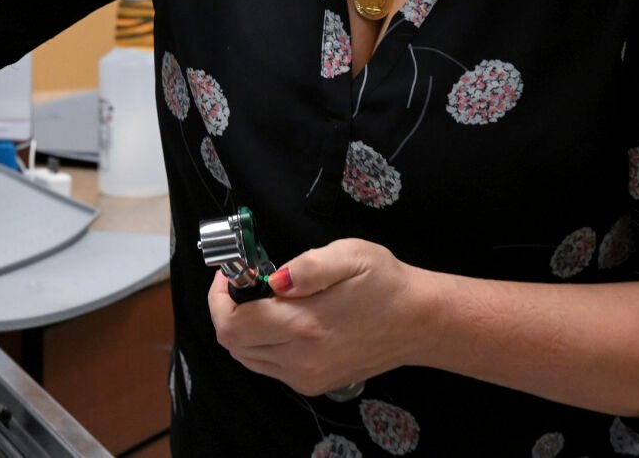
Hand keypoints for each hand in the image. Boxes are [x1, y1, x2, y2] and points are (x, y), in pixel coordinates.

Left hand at [208, 238, 432, 395]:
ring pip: (247, 358)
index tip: (230, 275)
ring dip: (243, 328)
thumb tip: (274, 281)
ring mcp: (306, 376)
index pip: (232, 324)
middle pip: (233, 344)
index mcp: (305, 324)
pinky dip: (260, 344)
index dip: (219, 298)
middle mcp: (300, 359)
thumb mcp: (350, 255)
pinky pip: (267, 367)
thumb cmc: (385, 282)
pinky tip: (281, 321)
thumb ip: (307, 266)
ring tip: (262, 301)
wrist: (419, 322)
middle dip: (228, 310)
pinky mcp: (313, 384)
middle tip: (245, 284)